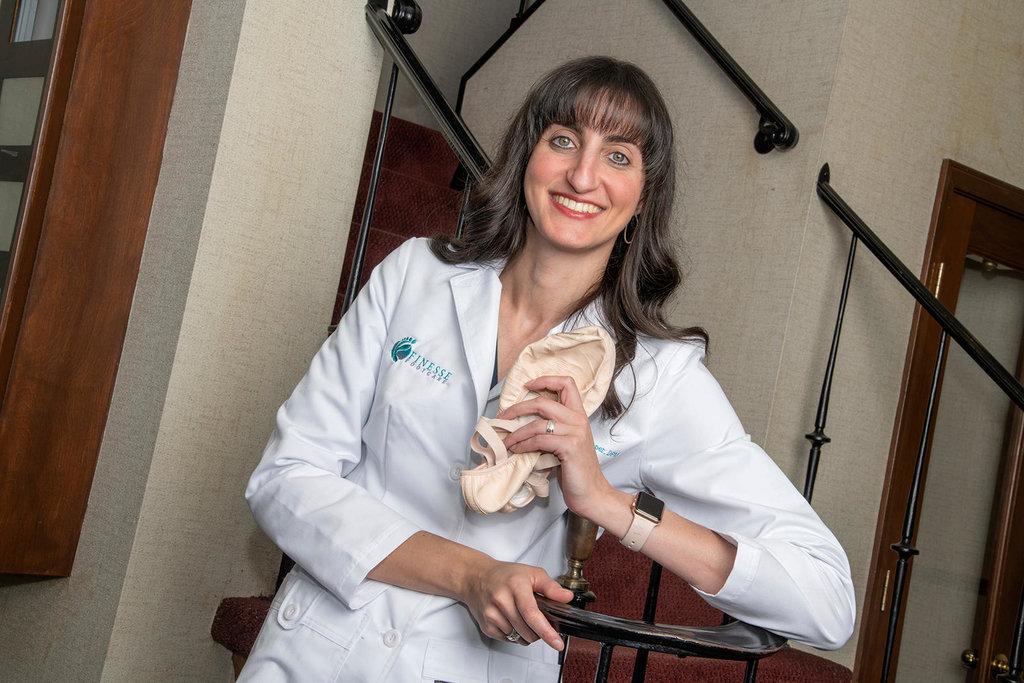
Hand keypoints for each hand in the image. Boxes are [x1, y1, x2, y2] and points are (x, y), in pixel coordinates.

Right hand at [462, 558, 571, 649]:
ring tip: (523, 617)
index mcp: (515, 586)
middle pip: (527, 630)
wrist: (475, 577)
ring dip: (527, 634)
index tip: (557, 642)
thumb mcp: (531, 573)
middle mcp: (501, 600)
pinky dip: (515, 635)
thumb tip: (567, 598)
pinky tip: (512, 620)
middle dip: (539, 632)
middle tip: (539, 620)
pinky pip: (508, 640)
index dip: (546, 630)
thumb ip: (551, 587)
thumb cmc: (504, 575)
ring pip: (519, 638)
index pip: (531, 613)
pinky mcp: (486, 626)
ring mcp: (491, 614)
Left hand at [498, 375, 613, 515]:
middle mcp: (578, 420)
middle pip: (544, 402)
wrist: (591, 493)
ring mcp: (575, 433)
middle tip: (503, 417)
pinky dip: (524, 445)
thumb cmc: (576, 470)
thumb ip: (552, 430)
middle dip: (519, 408)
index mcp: (579, 415)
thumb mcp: (566, 443)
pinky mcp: (569, 447)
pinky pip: (539, 440)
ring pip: (537, 423)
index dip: (546, 380)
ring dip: (517, 432)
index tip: (527, 386)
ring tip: (506, 441)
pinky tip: (517, 450)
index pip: (567, 383)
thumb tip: (523, 424)